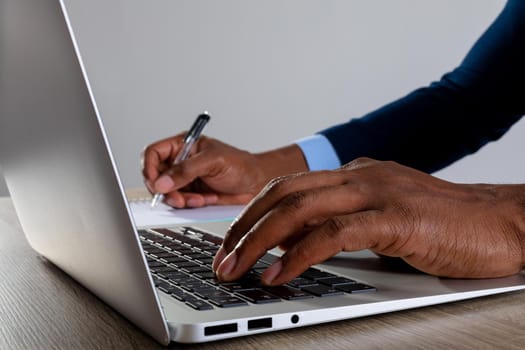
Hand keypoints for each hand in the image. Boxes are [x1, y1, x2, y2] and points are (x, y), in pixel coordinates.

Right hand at [142, 134, 307, 207]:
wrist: (257, 184)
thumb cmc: (241, 165)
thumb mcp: (214, 161)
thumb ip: (187, 170)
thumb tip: (162, 181)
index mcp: (183, 145)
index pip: (153, 153)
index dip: (149, 168)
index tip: (156, 183)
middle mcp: (180, 162)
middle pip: (155, 176)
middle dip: (165, 190)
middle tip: (178, 198)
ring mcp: (185, 180)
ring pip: (166, 193)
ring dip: (179, 200)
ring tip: (197, 200)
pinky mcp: (191, 195)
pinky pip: (179, 203)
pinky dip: (188, 205)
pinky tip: (203, 201)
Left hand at [213, 157, 524, 284]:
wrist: (503, 223)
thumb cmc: (446, 225)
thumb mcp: (383, 219)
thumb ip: (342, 223)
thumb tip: (296, 244)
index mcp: (355, 175)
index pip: (289, 187)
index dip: (254, 214)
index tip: (232, 241)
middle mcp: (360, 176)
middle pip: (284, 194)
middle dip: (244, 227)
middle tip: (221, 258)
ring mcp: (377, 193)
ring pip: (300, 209)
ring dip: (259, 241)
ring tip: (235, 268)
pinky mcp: (396, 218)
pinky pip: (332, 234)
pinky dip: (297, 255)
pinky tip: (276, 274)